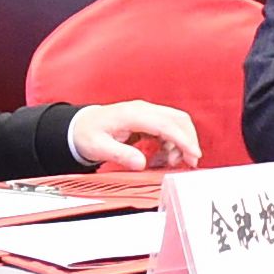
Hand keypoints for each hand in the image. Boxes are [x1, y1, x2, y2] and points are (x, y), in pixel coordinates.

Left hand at [72, 101, 201, 169]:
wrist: (79, 126)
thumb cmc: (87, 134)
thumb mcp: (98, 147)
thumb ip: (120, 154)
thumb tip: (141, 163)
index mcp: (133, 114)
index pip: (167, 124)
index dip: (183, 140)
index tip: (193, 155)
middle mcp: (143, 110)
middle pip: (178, 119)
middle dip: (188, 141)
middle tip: (188, 162)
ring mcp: (146, 113)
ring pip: (176, 123)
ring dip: (180, 143)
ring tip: (170, 163)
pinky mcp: (147, 120)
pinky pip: (168, 129)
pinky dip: (172, 143)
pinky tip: (163, 157)